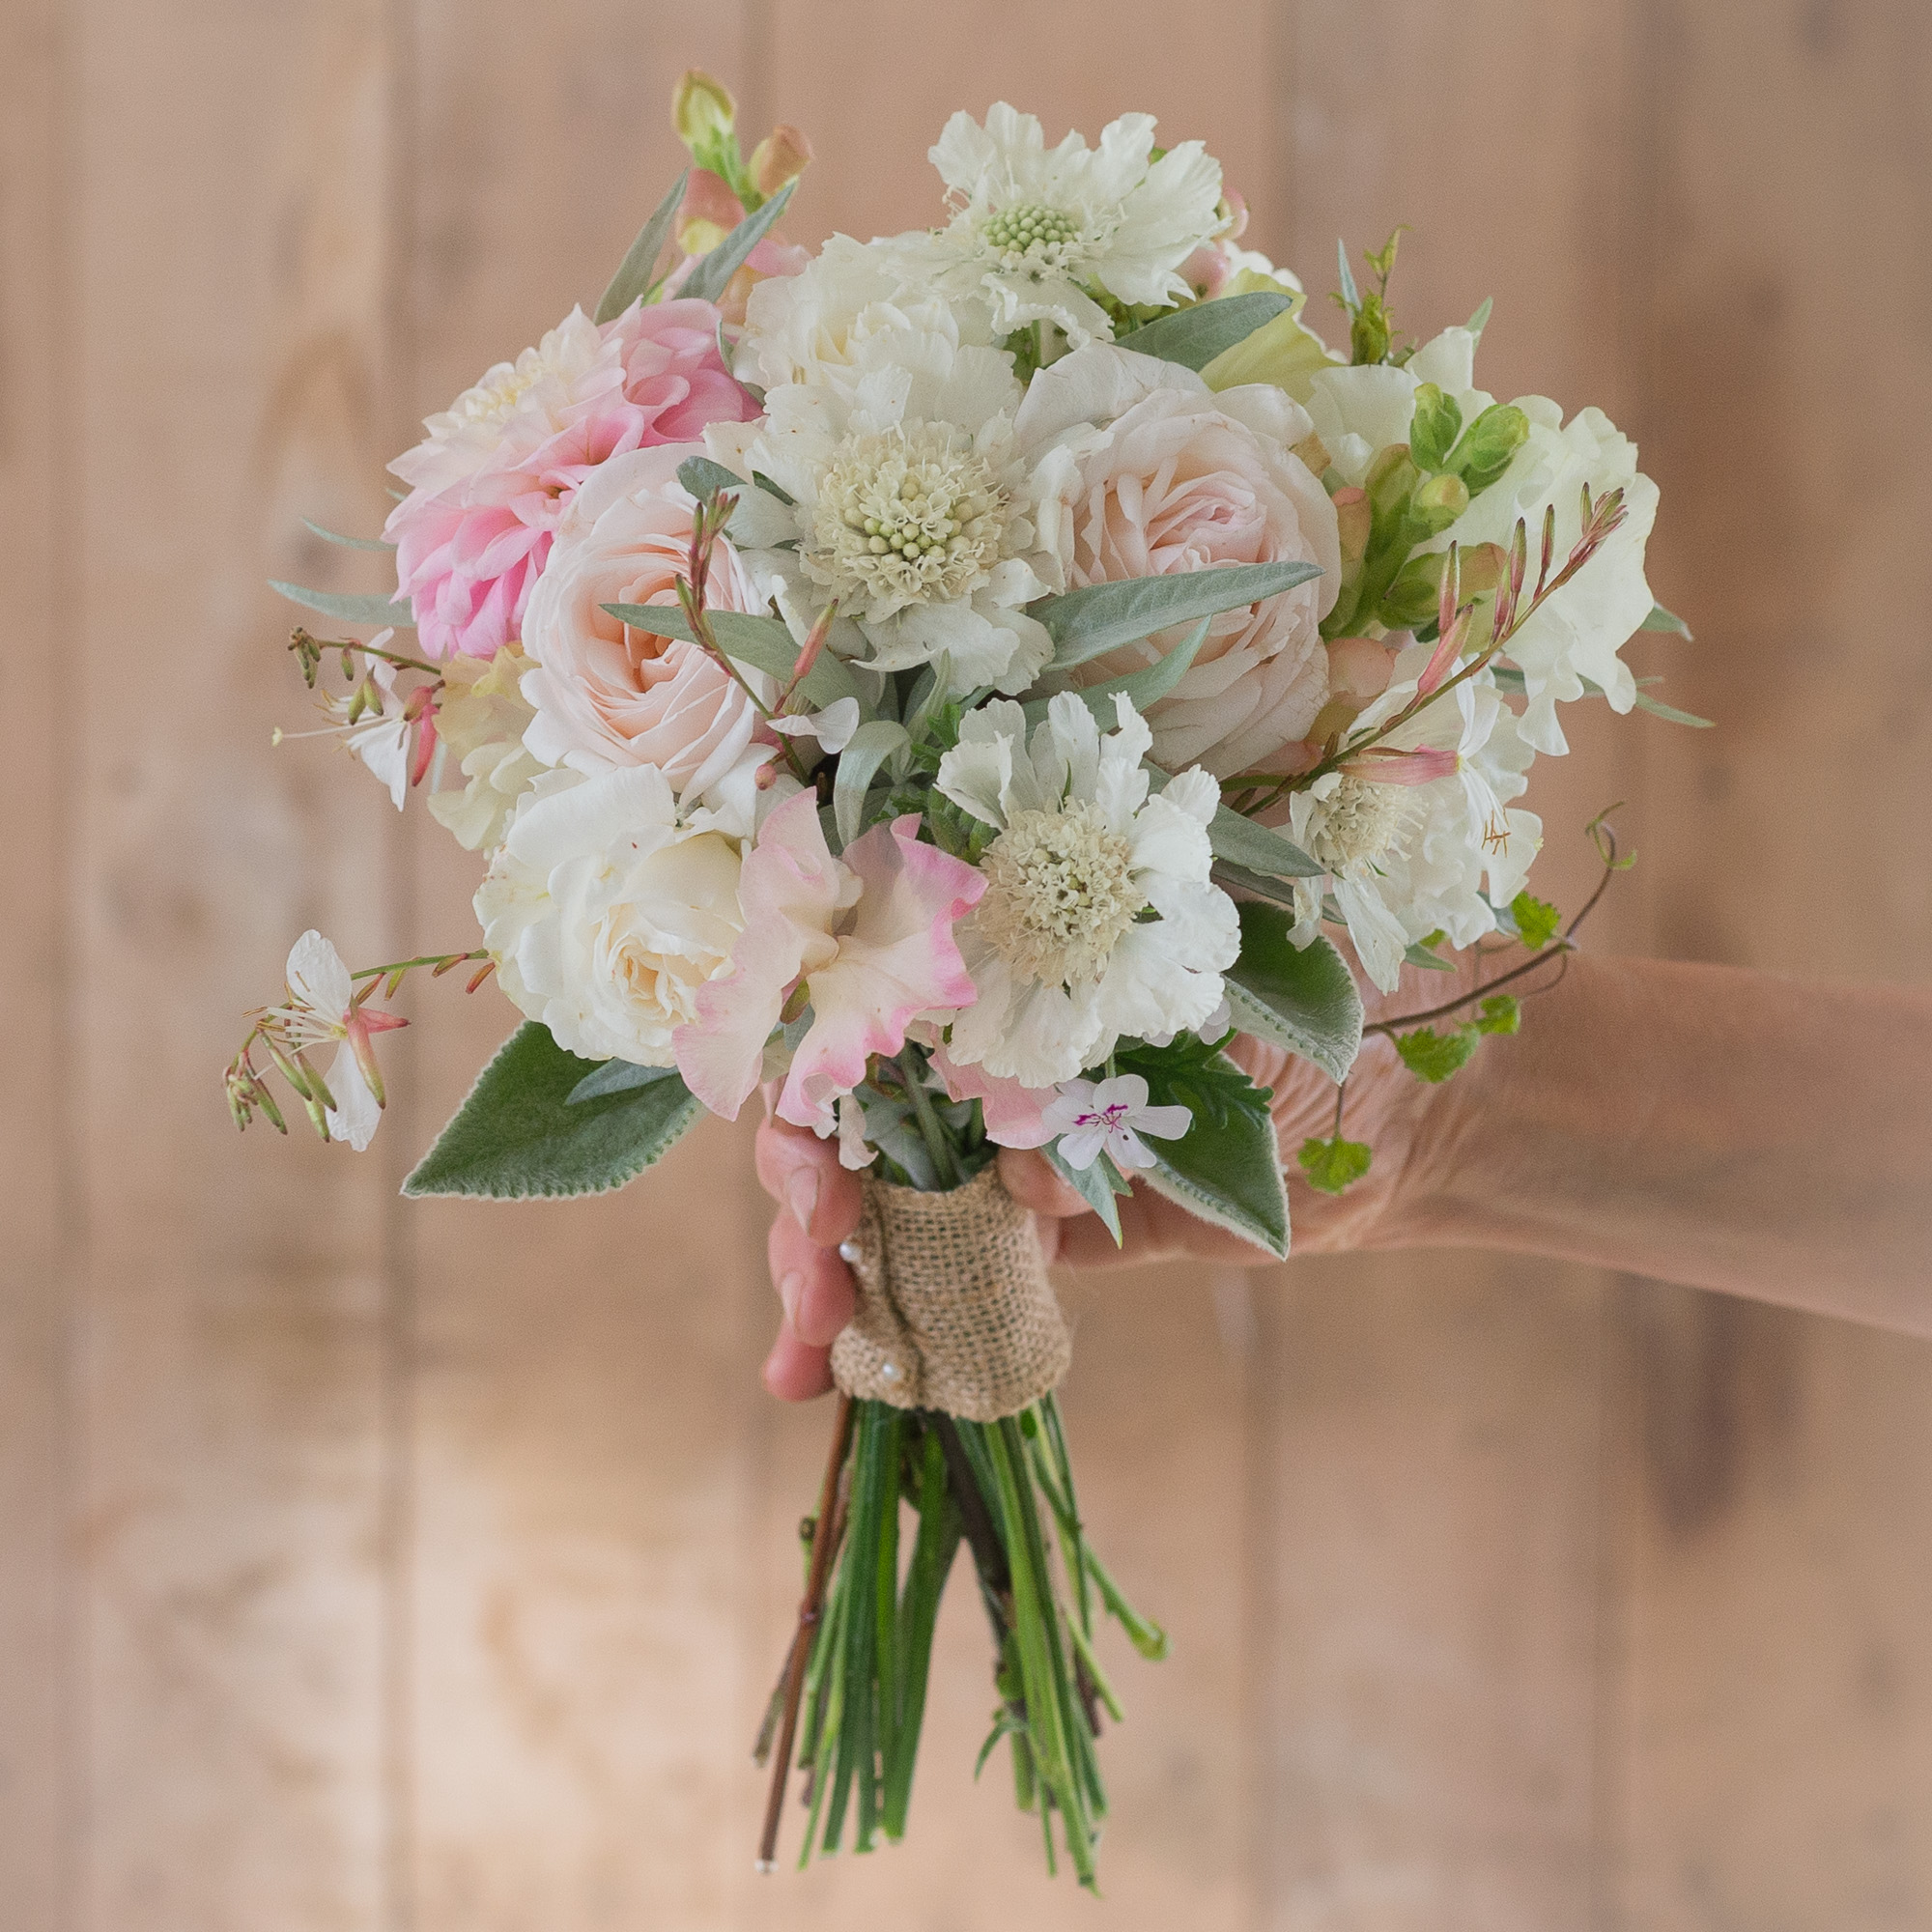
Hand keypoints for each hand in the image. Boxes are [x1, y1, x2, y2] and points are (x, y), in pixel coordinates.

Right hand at [752, 960, 1458, 1400]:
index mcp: (1006, 961)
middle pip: (846, 1117)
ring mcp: (1010, 1146)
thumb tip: (1006, 1164)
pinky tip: (823, 1375)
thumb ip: (1099, 1074)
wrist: (1422, 1101)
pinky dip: (890, 1324)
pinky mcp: (1050, 1237)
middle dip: (804, 1193)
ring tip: (807, 1349)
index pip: (859, 1006)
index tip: (818, 1152)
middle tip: (816, 1270)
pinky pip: (953, 1277)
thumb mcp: (1200, 1009)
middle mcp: (989, 1049)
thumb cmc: (1323, 1003)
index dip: (811, 1075)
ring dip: (823, 1272)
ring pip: (879, 1206)